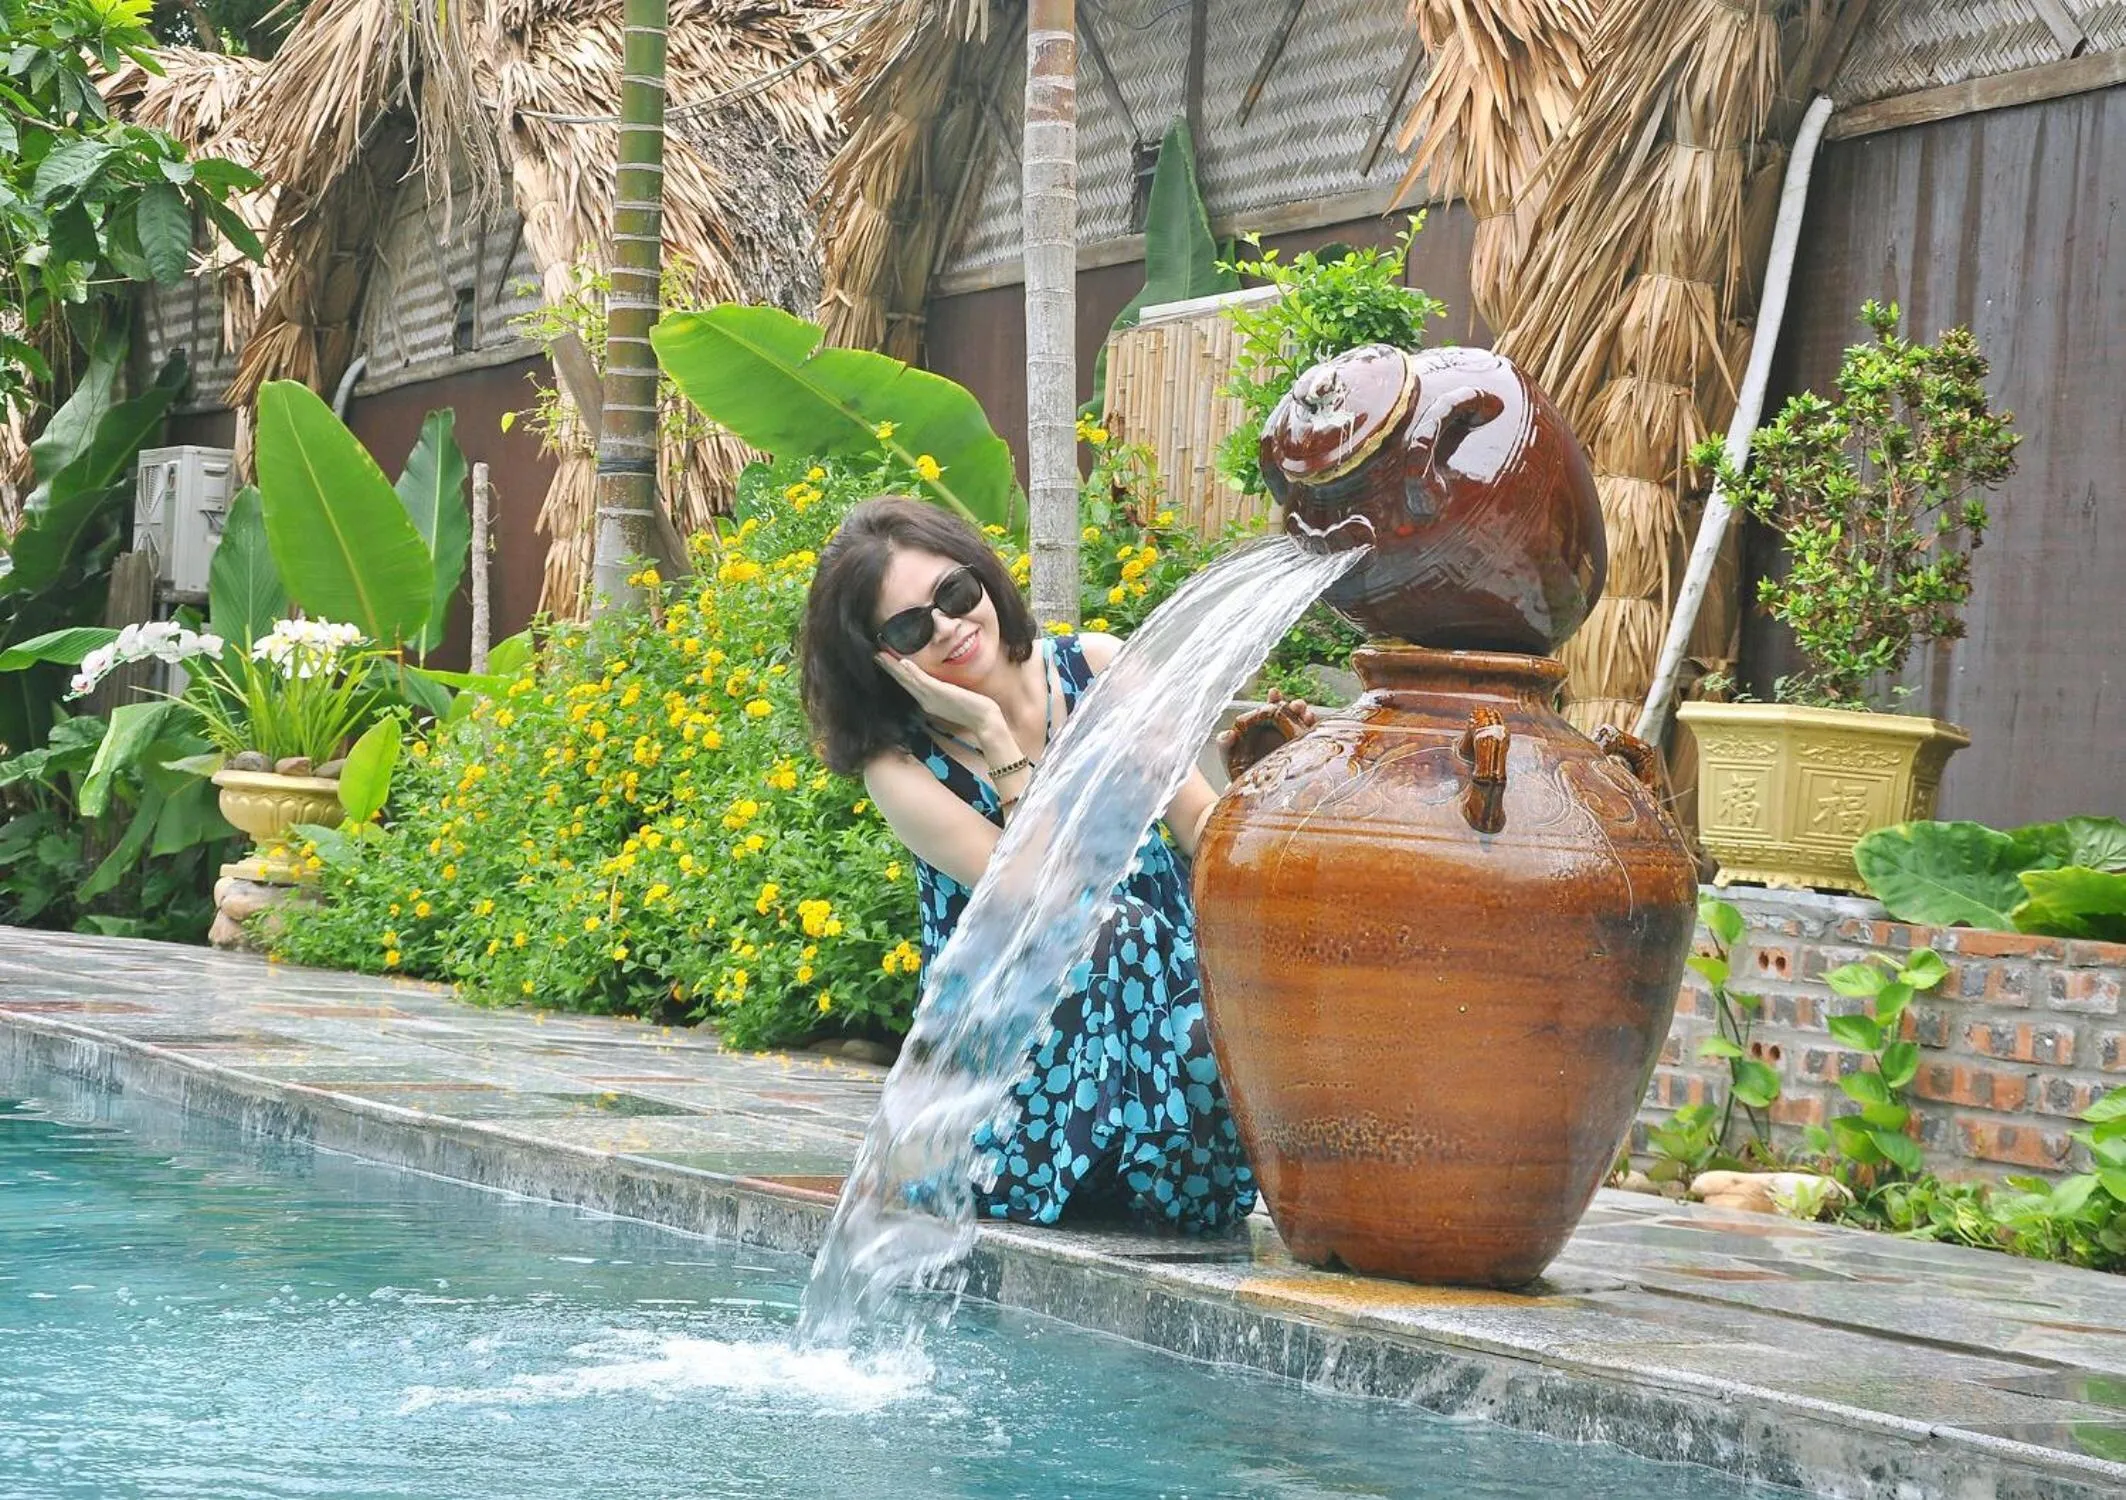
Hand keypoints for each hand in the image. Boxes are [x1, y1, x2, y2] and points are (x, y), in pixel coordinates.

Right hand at [876, 651, 1004, 739]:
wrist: (982, 720)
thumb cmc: (972, 709)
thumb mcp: (953, 698)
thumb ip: (943, 691)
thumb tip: (939, 685)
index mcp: (927, 699)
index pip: (907, 683)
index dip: (894, 672)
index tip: (884, 660)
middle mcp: (926, 699)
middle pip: (903, 680)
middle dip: (889, 667)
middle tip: (875, 654)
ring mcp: (931, 696)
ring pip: (908, 679)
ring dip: (894, 667)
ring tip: (881, 655)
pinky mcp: (940, 693)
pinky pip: (923, 681)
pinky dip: (912, 672)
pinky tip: (903, 663)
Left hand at [1219, 689, 1317, 779]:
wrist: (1250, 796)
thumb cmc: (1238, 773)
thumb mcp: (1228, 756)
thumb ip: (1224, 743)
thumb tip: (1228, 734)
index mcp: (1265, 727)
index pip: (1271, 709)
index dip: (1274, 699)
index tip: (1274, 693)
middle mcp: (1281, 733)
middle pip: (1292, 715)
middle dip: (1296, 706)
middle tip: (1297, 705)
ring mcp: (1293, 744)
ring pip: (1304, 726)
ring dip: (1307, 717)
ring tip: (1307, 714)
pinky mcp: (1302, 757)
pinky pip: (1312, 744)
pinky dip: (1314, 734)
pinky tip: (1313, 728)